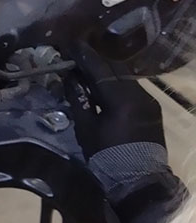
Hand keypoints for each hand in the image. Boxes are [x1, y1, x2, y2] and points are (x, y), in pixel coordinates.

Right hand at [66, 42, 166, 195]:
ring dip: (106, 72)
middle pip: (115, 69)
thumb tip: (69, 78)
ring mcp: (149, 101)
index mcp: (121, 99)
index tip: (71, 43)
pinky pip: (132, 88)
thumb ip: (78, 100)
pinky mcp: (152, 109)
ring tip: (89, 70)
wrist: (138, 179)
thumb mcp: (86, 129)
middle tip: (78, 54)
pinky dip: (116, 84)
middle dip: (96, 61)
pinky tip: (105, 87)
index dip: (84, 55)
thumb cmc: (107, 156)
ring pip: (125, 78)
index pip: (100, 69)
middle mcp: (139, 94)